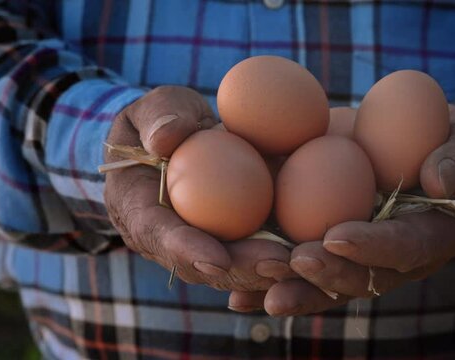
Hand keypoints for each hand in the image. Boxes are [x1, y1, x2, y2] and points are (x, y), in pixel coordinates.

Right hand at [104, 86, 294, 291]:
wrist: (171, 140)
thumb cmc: (158, 121)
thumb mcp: (151, 109)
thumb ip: (158, 118)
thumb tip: (167, 138)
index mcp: (139, 210)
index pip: (159, 235)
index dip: (185, 250)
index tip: (215, 258)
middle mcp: (170, 238)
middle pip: (202, 265)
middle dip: (240, 269)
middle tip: (277, 265)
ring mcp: (201, 242)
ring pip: (233, 268)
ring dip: (267, 271)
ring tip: (304, 264)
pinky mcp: (231, 238)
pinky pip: (254, 253)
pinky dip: (282, 256)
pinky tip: (315, 252)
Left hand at [228, 104, 454, 314]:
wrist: (427, 145)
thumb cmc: (453, 140)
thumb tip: (439, 182)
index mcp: (432, 236)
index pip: (406, 247)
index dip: (374, 246)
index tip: (337, 235)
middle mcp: (394, 258)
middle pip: (361, 277)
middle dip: (325, 273)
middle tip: (290, 262)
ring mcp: (362, 257)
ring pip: (327, 283)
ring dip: (291, 287)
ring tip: (250, 286)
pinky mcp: (333, 247)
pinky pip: (304, 271)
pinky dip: (271, 284)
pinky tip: (237, 293)